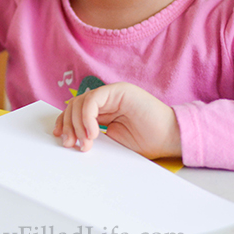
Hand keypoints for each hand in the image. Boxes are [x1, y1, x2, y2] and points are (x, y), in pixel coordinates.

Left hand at [53, 82, 181, 159]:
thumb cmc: (148, 142)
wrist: (172, 138)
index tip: (61, 138)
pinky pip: (93, 100)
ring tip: (84, 142)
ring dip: (76, 124)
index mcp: (104, 110)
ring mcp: (113, 93)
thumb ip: (93, 135)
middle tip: (70, 143)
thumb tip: (71, 140)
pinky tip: (92, 133)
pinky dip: (87, 117)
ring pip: (80, 102)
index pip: (75, 111)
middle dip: (68, 125)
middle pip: (74, 105)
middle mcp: (106, 99)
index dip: (65, 123)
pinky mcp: (119, 90)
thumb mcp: (112, 141)